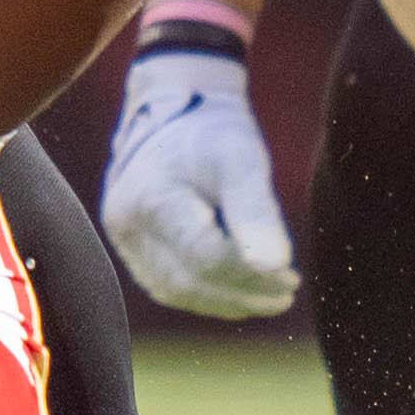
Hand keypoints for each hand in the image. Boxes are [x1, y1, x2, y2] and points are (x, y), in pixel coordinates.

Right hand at [100, 50, 298, 318]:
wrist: (172, 114)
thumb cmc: (212, 133)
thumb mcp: (241, 157)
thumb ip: (256, 211)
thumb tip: (277, 266)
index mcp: (153, 198)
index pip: (203, 256)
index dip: (249, 274)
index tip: (290, 277)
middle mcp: (128, 225)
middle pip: (187, 280)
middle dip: (241, 293)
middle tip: (287, 295)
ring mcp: (124, 240)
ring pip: (175, 290)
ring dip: (226, 301)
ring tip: (272, 298)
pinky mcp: (131, 248)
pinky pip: (167, 285)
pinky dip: (207, 295)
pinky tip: (241, 295)